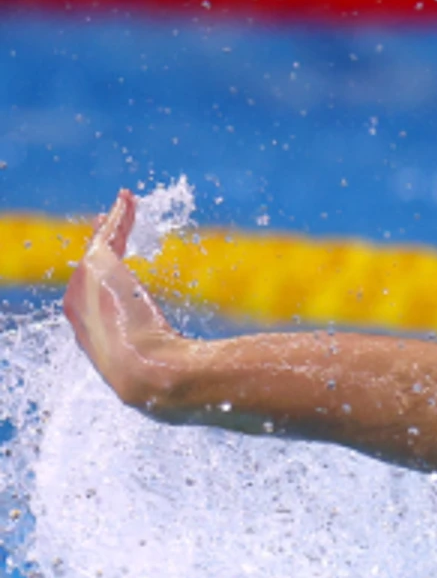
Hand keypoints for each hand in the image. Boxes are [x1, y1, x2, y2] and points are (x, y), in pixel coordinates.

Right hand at [63, 189, 186, 409]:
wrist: (152, 375)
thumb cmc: (165, 378)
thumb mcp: (167, 366)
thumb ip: (177, 360)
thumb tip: (215, 371)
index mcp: (93, 336)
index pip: (95, 300)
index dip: (107, 280)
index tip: (118, 263)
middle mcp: (79, 311)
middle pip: (91, 268)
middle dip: (101, 245)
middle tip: (110, 223)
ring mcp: (82, 290)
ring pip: (99, 248)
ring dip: (113, 225)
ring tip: (124, 204)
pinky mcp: (96, 269)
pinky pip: (107, 234)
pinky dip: (118, 216)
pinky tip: (128, 199)